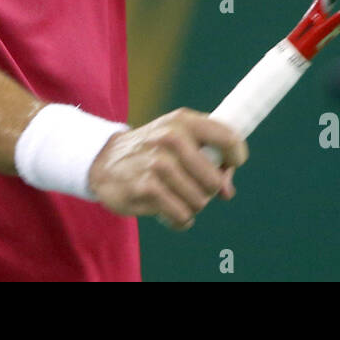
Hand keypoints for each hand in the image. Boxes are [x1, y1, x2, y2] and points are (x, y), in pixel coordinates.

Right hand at [88, 108, 247, 230]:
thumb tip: (228, 191)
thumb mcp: (179, 139)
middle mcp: (172, 138)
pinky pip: (182, 216)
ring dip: (190, 205)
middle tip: (190, 184)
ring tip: (173, 194)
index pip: (229, 138)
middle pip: (215, 181)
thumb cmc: (151, 151)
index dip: (236, 157)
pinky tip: (165, 208)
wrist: (103, 160)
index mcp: (184, 121)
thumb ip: (210, 158)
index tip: (228, 166)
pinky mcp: (146, 187)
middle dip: (207, 190)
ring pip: (200, 202)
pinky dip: (178, 218)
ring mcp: (159, 163)